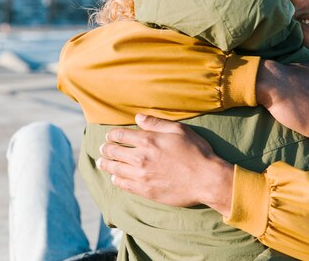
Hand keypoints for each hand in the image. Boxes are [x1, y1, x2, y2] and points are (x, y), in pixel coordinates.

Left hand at [96, 114, 233, 216]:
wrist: (206, 179)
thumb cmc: (196, 151)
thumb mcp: (179, 130)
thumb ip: (156, 123)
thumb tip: (137, 118)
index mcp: (148, 140)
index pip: (120, 135)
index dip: (112, 135)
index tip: (109, 136)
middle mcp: (140, 158)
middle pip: (114, 152)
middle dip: (106, 149)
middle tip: (103, 148)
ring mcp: (141, 176)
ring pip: (115, 169)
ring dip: (106, 164)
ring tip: (102, 162)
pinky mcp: (145, 191)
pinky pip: (123, 185)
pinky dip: (116, 180)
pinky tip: (115, 178)